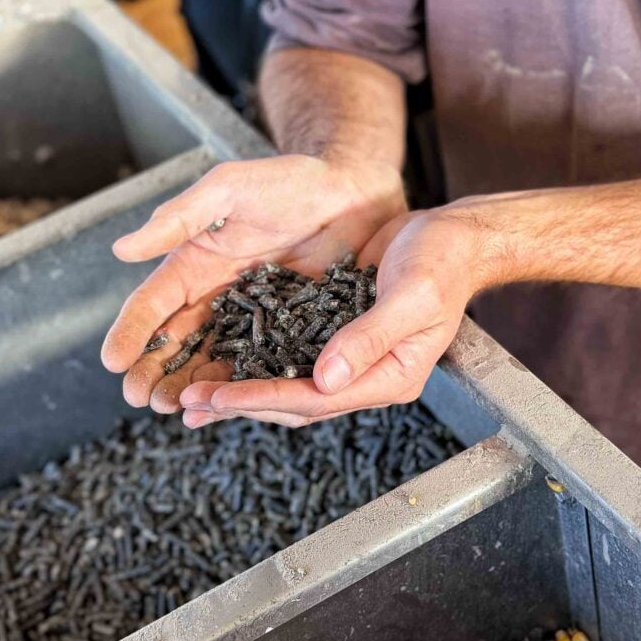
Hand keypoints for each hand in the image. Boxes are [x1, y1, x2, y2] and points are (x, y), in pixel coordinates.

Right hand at [101, 154, 403, 411]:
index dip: (130, 332)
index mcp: (192, 264)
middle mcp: (214, 298)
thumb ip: (179, 217)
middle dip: (154, 372)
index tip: (112, 361)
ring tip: (171, 409)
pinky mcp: (287, 334)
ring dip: (189, 387)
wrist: (351, 192)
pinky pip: (259, 366)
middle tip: (141, 398)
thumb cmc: (288, 181)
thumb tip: (122, 249)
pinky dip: (239, 389)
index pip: (152, 304)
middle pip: (175, 343)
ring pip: (211, 361)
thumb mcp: (227, 188)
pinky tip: (223, 409)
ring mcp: (250, 321)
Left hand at [180, 208, 492, 426]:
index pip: (314, 399)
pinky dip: (255, 361)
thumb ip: (370, 337)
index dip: (262, 397)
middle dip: (240, 402)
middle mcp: (366, 377)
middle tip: (187, 400)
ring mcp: (350, 360)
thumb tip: (327, 379)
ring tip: (192, 395)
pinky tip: (222, 360)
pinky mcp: (335, 337)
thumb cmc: (442, 263)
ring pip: (286, 386)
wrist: (452, 239)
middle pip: (293, 402)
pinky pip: (289, 358)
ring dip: (241, 390)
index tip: (218, 396)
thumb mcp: (412, 296)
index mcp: (389, 377)